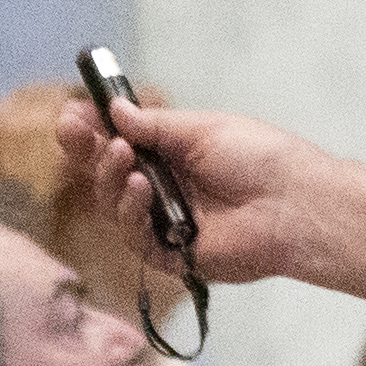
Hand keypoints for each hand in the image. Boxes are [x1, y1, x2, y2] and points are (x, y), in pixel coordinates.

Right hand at [67, 95, 337, 292]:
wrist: (295, 202)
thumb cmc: (261, 159)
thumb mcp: (202, 130)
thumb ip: (155, 126)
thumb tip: (115, 112)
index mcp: (173, 155)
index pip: (120, 143)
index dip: (92, 130)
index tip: (70, 111)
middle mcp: (165, 189)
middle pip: (108, 174)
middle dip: (86, 150)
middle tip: (71, 128)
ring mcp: (166, 222)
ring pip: (115, 205)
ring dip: (111, 177)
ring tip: (124, 157)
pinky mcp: (173, 254)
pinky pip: (135, 237)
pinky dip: (131, 211)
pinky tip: (140, 189)